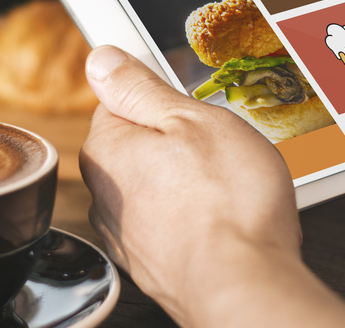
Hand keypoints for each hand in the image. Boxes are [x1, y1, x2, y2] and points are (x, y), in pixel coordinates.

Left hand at [81, 46, 344, 327]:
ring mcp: (126, 233)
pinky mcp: (151, 263)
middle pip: (138, 145)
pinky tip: (223, 218)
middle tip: (218, 147)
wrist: (242, 283)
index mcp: (108, 147)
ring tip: (226, 187)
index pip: (119, 101)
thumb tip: (102, 60)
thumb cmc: (226, 202)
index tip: (190, 105)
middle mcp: (105, 194)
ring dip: (185, 182)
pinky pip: (169, 222)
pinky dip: (192, 217)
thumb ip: (140, 88)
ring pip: (156, 186)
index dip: (162, 98)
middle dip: (176, 142)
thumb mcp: (191, 118)